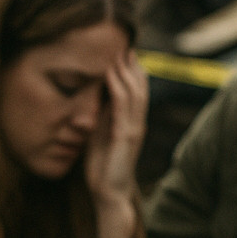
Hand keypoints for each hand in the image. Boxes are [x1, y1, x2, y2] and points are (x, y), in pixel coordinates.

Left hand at [84, 49, 148, 237]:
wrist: (109, 194)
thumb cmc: (103, 166)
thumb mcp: (101, 134)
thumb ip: (102, 116)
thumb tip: (96, 96)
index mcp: (133, 122)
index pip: (137, 90)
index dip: (133, 70)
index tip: (123, 51)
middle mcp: (137, 123)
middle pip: (140, 86)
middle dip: (133, 65)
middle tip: (125, 43)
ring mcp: (134, 129)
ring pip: (135, 92)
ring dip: (126, 71)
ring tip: (118, 52)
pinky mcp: (126, 136)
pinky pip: (122, 106)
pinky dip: (118, 87)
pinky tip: (110, 73)